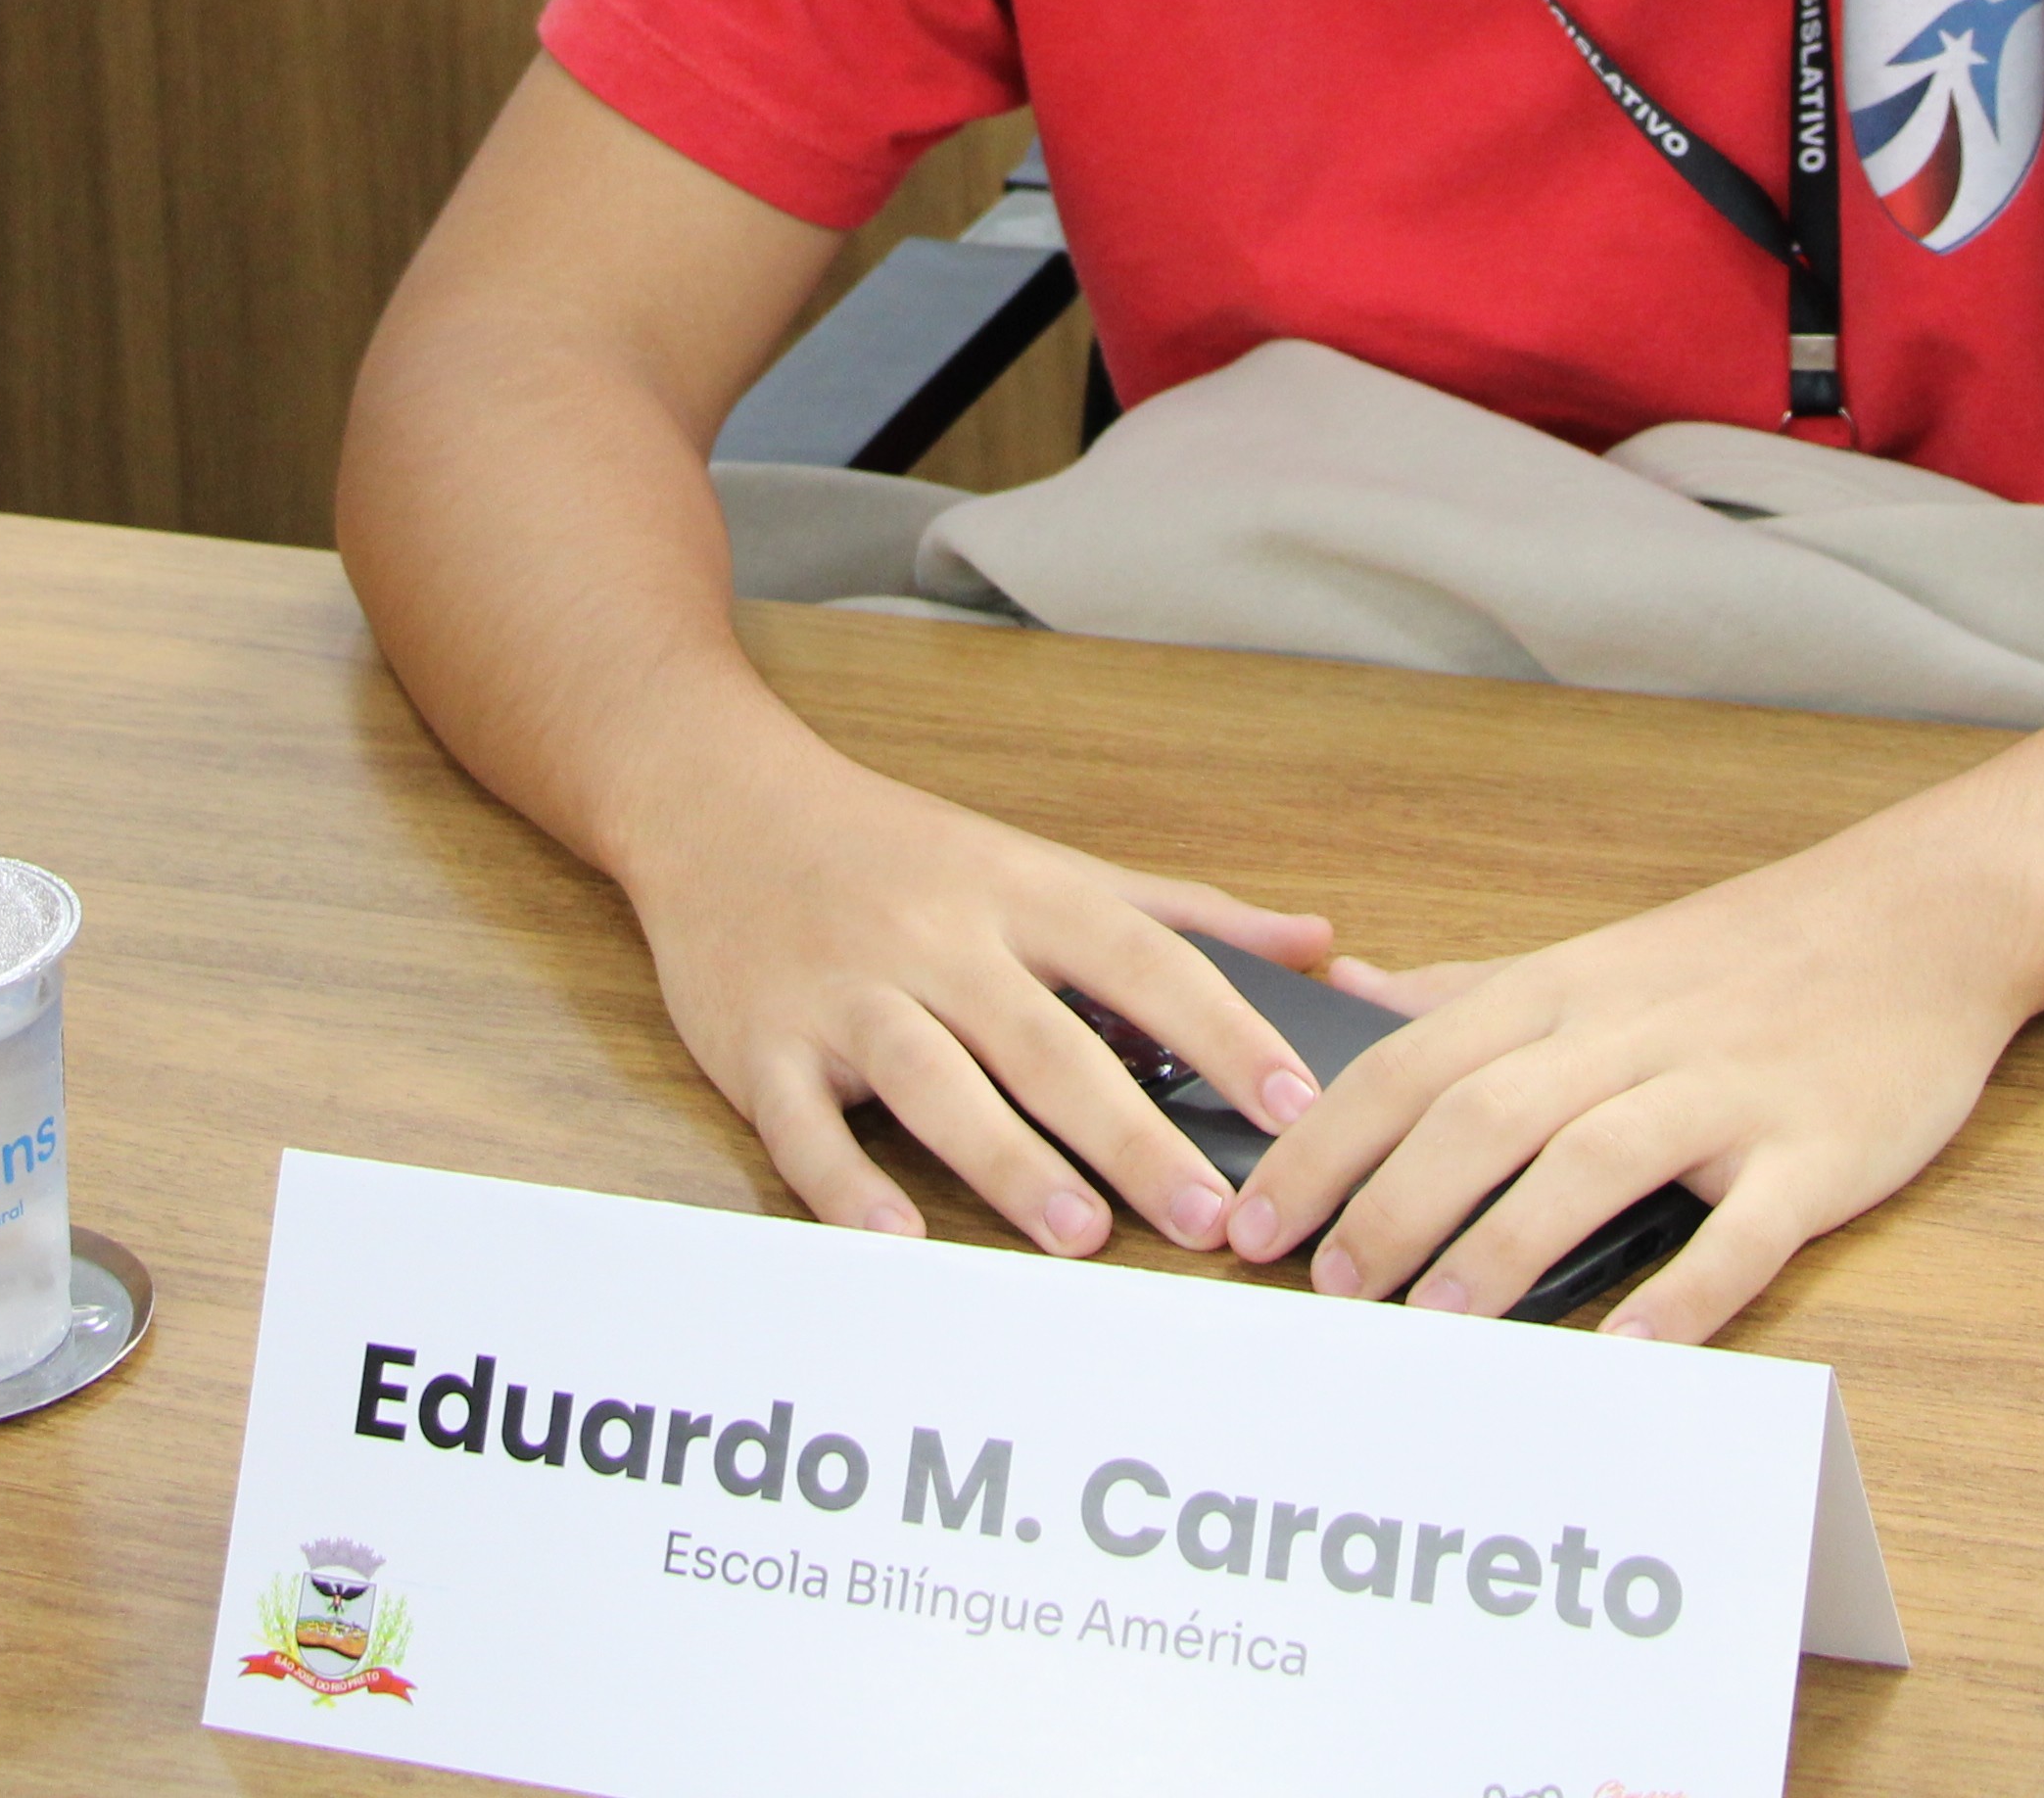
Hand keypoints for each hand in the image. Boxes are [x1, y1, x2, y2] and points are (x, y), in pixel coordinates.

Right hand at [615, 732, 1337, 1260]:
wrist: (723, 804)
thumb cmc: (900, 852)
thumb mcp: (1043, 864)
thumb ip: (1180, 913)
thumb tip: (1321, 944)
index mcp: (1021, 895)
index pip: (1144, 960)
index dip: (1225, 1031)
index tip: (1296, 1105)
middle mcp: (939, 942)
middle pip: (1046, 1040)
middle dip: (1131, 1132)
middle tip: (1209, 1216)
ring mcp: (846, 994)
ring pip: (933, 1081)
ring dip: (1008, 1159)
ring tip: (1081, 1236)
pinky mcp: (760, 1047)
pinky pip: (802, 1126)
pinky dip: (844, 1185)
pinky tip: (894, 1238)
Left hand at [1215, 816, 2043, 1346]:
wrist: (1916, 921)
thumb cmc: (1738, 958)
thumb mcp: (1589, 957)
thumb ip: (1466, 992)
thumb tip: (1341, 996)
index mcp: (1561, 994)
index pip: (1411, 1065)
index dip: (1324, 1144)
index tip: (1254, 1222)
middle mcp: (1629, 1037)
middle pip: (1483, 1114)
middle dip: (1389, 1204)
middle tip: (1325, 1291)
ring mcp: (1725, 1094)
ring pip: (1591, 1163)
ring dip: (1506, 1245)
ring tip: (1436, 1325)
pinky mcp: (1814, 1152)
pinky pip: (1742, 1228)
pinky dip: (1683, 1290)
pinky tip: (1628, 1351)